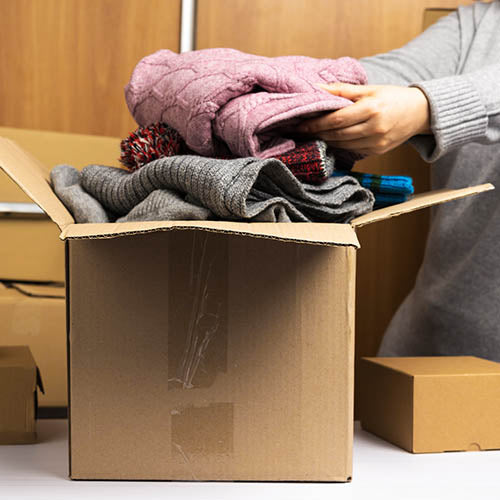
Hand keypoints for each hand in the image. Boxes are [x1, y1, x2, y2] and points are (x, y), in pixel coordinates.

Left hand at [297, 83, 430, 154]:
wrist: (421, 112)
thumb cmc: (393, 97)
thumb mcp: (369, 89)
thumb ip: (342, 90)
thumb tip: (317, 88)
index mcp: (372, 109)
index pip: (336, 120)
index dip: (316, 124)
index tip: (301, 124)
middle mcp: (374, 128)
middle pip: (337, 134)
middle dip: (317, 133)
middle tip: (300, 131)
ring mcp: (377, 142)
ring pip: (343, 145)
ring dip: (325, 141)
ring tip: (311, 135)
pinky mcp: (378, 151)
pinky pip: (352, 150)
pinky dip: (339, 146)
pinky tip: (329, 141)